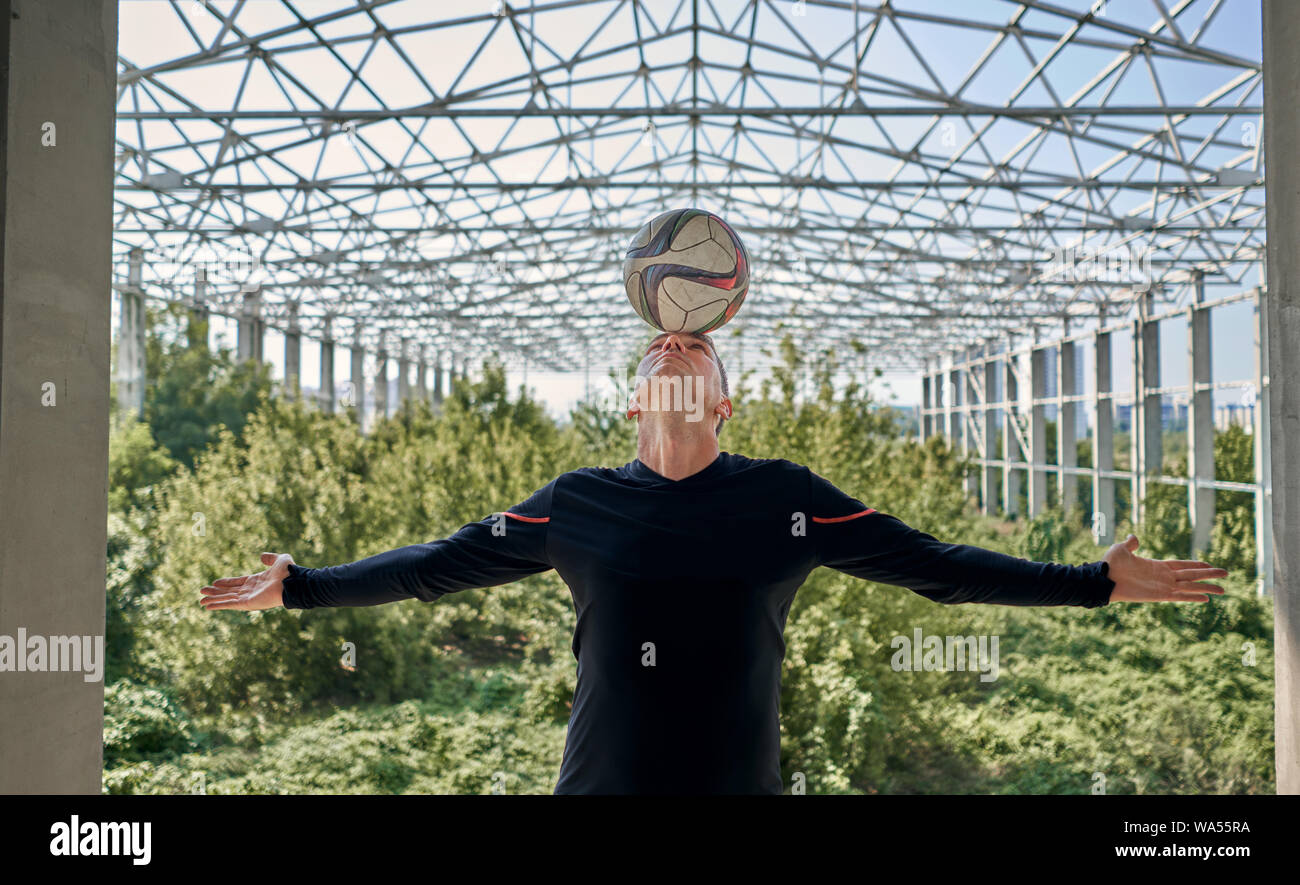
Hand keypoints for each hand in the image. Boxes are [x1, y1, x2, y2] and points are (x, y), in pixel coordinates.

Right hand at [200, 552, 294, 611]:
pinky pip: (229, 604)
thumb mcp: (280, 560)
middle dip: (216, 592)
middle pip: (229, 592)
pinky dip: (218, 605)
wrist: (292, 582)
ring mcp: (249, 598)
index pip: (238, 583)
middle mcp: (251, 591)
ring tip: (201, 601)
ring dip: (214, 600)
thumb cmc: (288, 572)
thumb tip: (262, 556)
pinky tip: (208, 606)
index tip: (215, 583)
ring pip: (227, 599)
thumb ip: (270, 558)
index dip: (226, 583)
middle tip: (202, 592)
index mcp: (257, 581)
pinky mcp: (247, 604)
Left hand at [1102, 534, 1226, 602]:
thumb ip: (1131, 544)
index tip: (1209, 565)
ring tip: (1223, 590)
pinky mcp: (1159, 595)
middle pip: (1192, 575)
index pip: (1182, 565)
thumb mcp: (1122, 549)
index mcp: (1157, 566)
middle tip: (1226, 573)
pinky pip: (1180, 596)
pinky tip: (1205, 599)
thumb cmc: (1110, 564)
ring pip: (1190, 586)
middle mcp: (1163, 577)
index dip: (1196, 565)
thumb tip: (1134, 537)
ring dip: (1206, 587)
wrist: (1102, 578)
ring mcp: (1162, 586)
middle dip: (1209, 574)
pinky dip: (1193, 597)